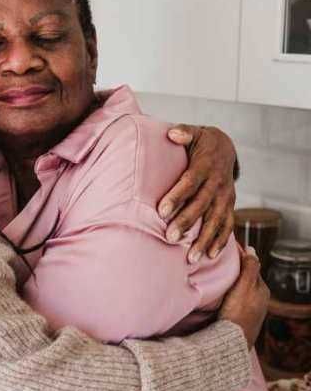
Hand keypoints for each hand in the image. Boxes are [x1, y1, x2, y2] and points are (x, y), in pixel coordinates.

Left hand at [161, 125, 236, 261]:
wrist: (225, 148)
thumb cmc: (200, 143)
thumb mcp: (194, 133)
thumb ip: (183, 133)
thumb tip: (173, 133)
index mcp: (205, 166)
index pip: (190, 182)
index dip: (176, 196)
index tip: (161, 211)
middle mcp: (218, 183)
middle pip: (201, 205)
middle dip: (187, 222)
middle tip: (170, 237)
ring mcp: (226, 196)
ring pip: (216, 220)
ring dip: (204, 239)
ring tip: (191, 257)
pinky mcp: (230, 206)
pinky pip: (228, 225)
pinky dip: (220, 241)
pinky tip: (209, 255)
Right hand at [217, 246, 268, 345]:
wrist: (232, 341)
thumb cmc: (238, 313)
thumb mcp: (244, 287)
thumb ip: (249, 268)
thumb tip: (251, 249)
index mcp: (262, 289)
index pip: (250, 267)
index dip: (238, 258)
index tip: (224, 250)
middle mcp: (258, 299)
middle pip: (244, 278)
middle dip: (233, 270)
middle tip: (216, 261)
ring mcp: (249, 309)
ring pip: (238, 290)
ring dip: (228, 283)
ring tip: (214, 275)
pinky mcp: (238, 318)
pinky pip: (233, 300)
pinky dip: (226, 294)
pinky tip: (216, 295)